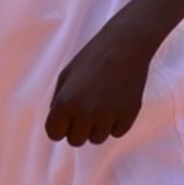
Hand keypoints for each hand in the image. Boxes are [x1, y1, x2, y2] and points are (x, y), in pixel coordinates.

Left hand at [45, 22, 155, 147]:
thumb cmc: (93, 56)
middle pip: (75, 140)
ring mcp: (108, 115)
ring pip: (97, 139)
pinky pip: (117, 132)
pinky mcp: (129, 114)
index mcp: (65, 102)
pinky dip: (117, 122)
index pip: (54, 134)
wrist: (126, 43)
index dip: (60, 126)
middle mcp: (85, 112)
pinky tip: (118, 104)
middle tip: (88, 108)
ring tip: (104, 104)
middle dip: (79, 128)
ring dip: (98, 126)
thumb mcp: (66, 74)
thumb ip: (57, 101)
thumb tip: (60, 125)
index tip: (69, 115)